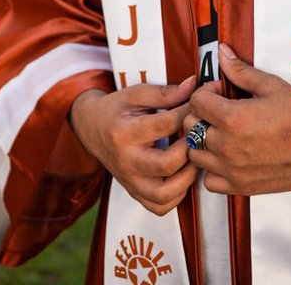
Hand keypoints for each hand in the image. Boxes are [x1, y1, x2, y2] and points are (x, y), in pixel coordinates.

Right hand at [69, 76, 197, 214]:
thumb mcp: (137, 93)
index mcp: (125, 132)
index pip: (165, 125)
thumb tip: (194, 85)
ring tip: (193, 157)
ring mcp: (129, 181)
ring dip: (187, 177)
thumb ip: (166, 92)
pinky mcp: (134, 193)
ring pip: (165, 194)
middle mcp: (126, 161)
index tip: (198, 106)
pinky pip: (160, 207)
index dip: (188, 113)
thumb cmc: (118, 109)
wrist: (92, 129)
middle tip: (198, 136)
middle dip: (190, 148)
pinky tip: (182, 174)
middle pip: (167, 163)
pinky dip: (177, 195)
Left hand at [183, 44, 290, 195]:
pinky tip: (227, 155)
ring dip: (204, 140)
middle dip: (201, 113)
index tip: (221, 92)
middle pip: (190, 126)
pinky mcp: (241, 187)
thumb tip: (222, 53)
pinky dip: (212, 168)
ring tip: (223, 131)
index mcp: (234, 119)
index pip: (196, 101)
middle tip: (221, 109)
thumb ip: (241, 71)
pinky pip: (209, 181)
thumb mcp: (271, 86)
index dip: (207, 91)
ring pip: (195, 154)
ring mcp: (233, 170)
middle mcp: (228, 147)